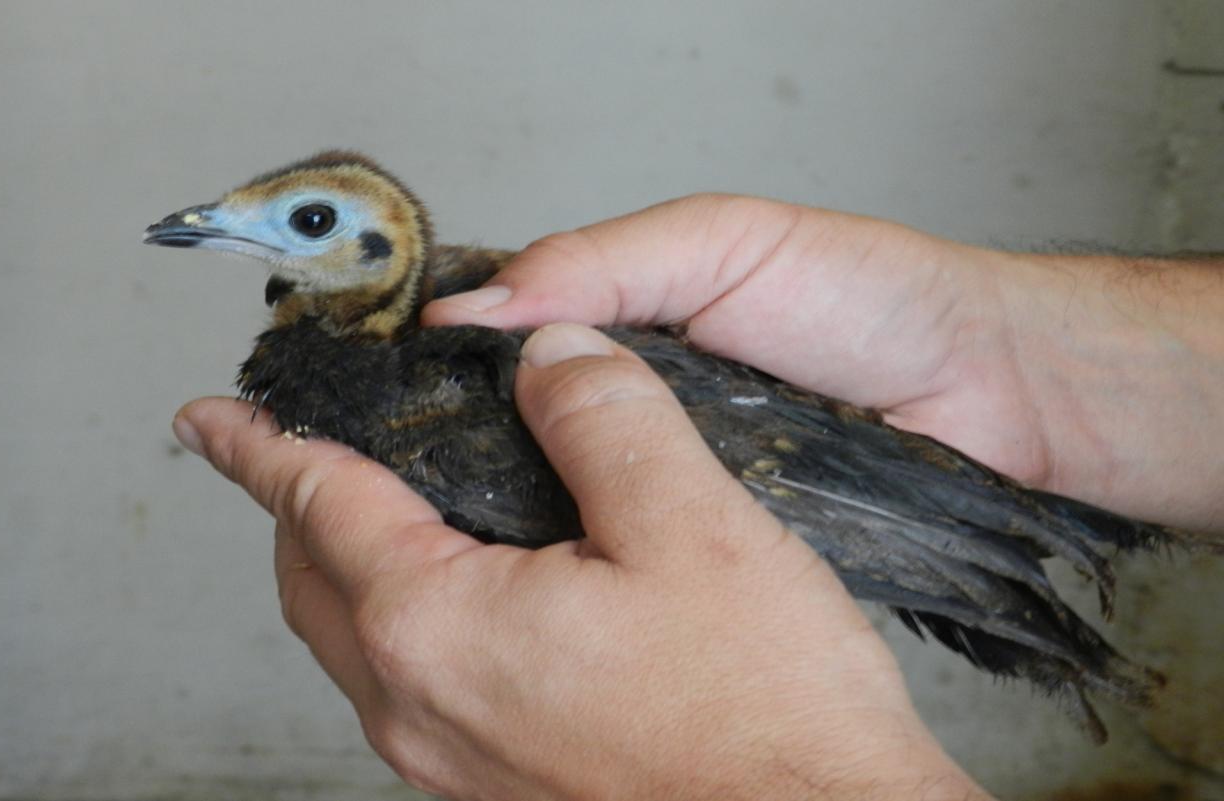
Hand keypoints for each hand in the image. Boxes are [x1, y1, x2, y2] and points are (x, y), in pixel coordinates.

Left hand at [174, 324, 990, 800]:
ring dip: (353, 562)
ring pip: (357, 639)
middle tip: (310, 446)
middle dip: (299, 503)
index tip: (211, 416)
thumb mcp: (690, 525)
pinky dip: (409, 614)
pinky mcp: (502, 784)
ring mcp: (457, 761)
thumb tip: (550, 355)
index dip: (260, 445)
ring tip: (392, 504)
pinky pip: (413, 683)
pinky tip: (478, 588)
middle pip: (314, 580)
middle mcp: (423, 708)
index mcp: (438, 631)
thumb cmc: (767, 718)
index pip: (314, 504)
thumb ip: (603, 418)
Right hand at [426, 194, 1223, 529]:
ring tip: (462, 546)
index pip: (497, 350)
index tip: (380, 399)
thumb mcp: (724, 242)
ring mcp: (670, 483)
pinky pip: (638, 558)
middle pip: (516, 441)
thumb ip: (603, 262)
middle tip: (409, 489)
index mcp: (620, 327)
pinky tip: (554, 584)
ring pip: (567, 510)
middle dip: (462, 462)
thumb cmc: (869, 299)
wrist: (987, 394)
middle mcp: (634, 411)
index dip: (439, 372)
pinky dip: (601, 567)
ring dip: (525, 524)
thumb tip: (479, 303)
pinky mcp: (711, 548)